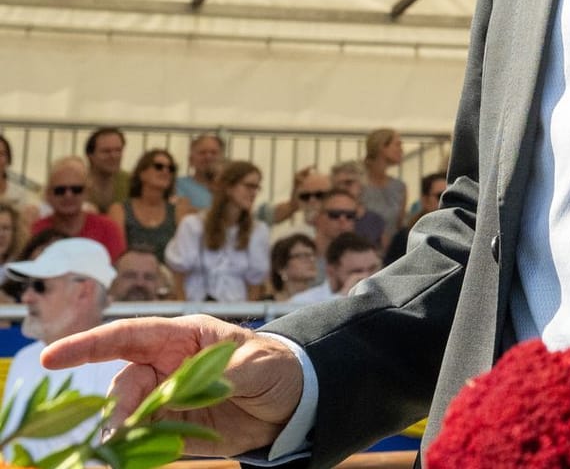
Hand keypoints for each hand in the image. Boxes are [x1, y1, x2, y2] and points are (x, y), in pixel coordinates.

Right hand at [41, 315, 302, 455]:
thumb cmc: (277, 367)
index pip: (128, 335)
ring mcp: (165, 396)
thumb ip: (227, 374)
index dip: (88, 345)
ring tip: (114, 454)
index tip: (53, 357)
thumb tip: (194, 390)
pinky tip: (126, 462)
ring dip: (120, 434)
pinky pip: (143, 438)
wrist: (293, 402)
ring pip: (128, 415)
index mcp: (182, 337)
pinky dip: (133, 450)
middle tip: (115, 432)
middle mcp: (165, 365)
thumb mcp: (260, 365)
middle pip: (125, 384)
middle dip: (115, 408)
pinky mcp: (171, 425)